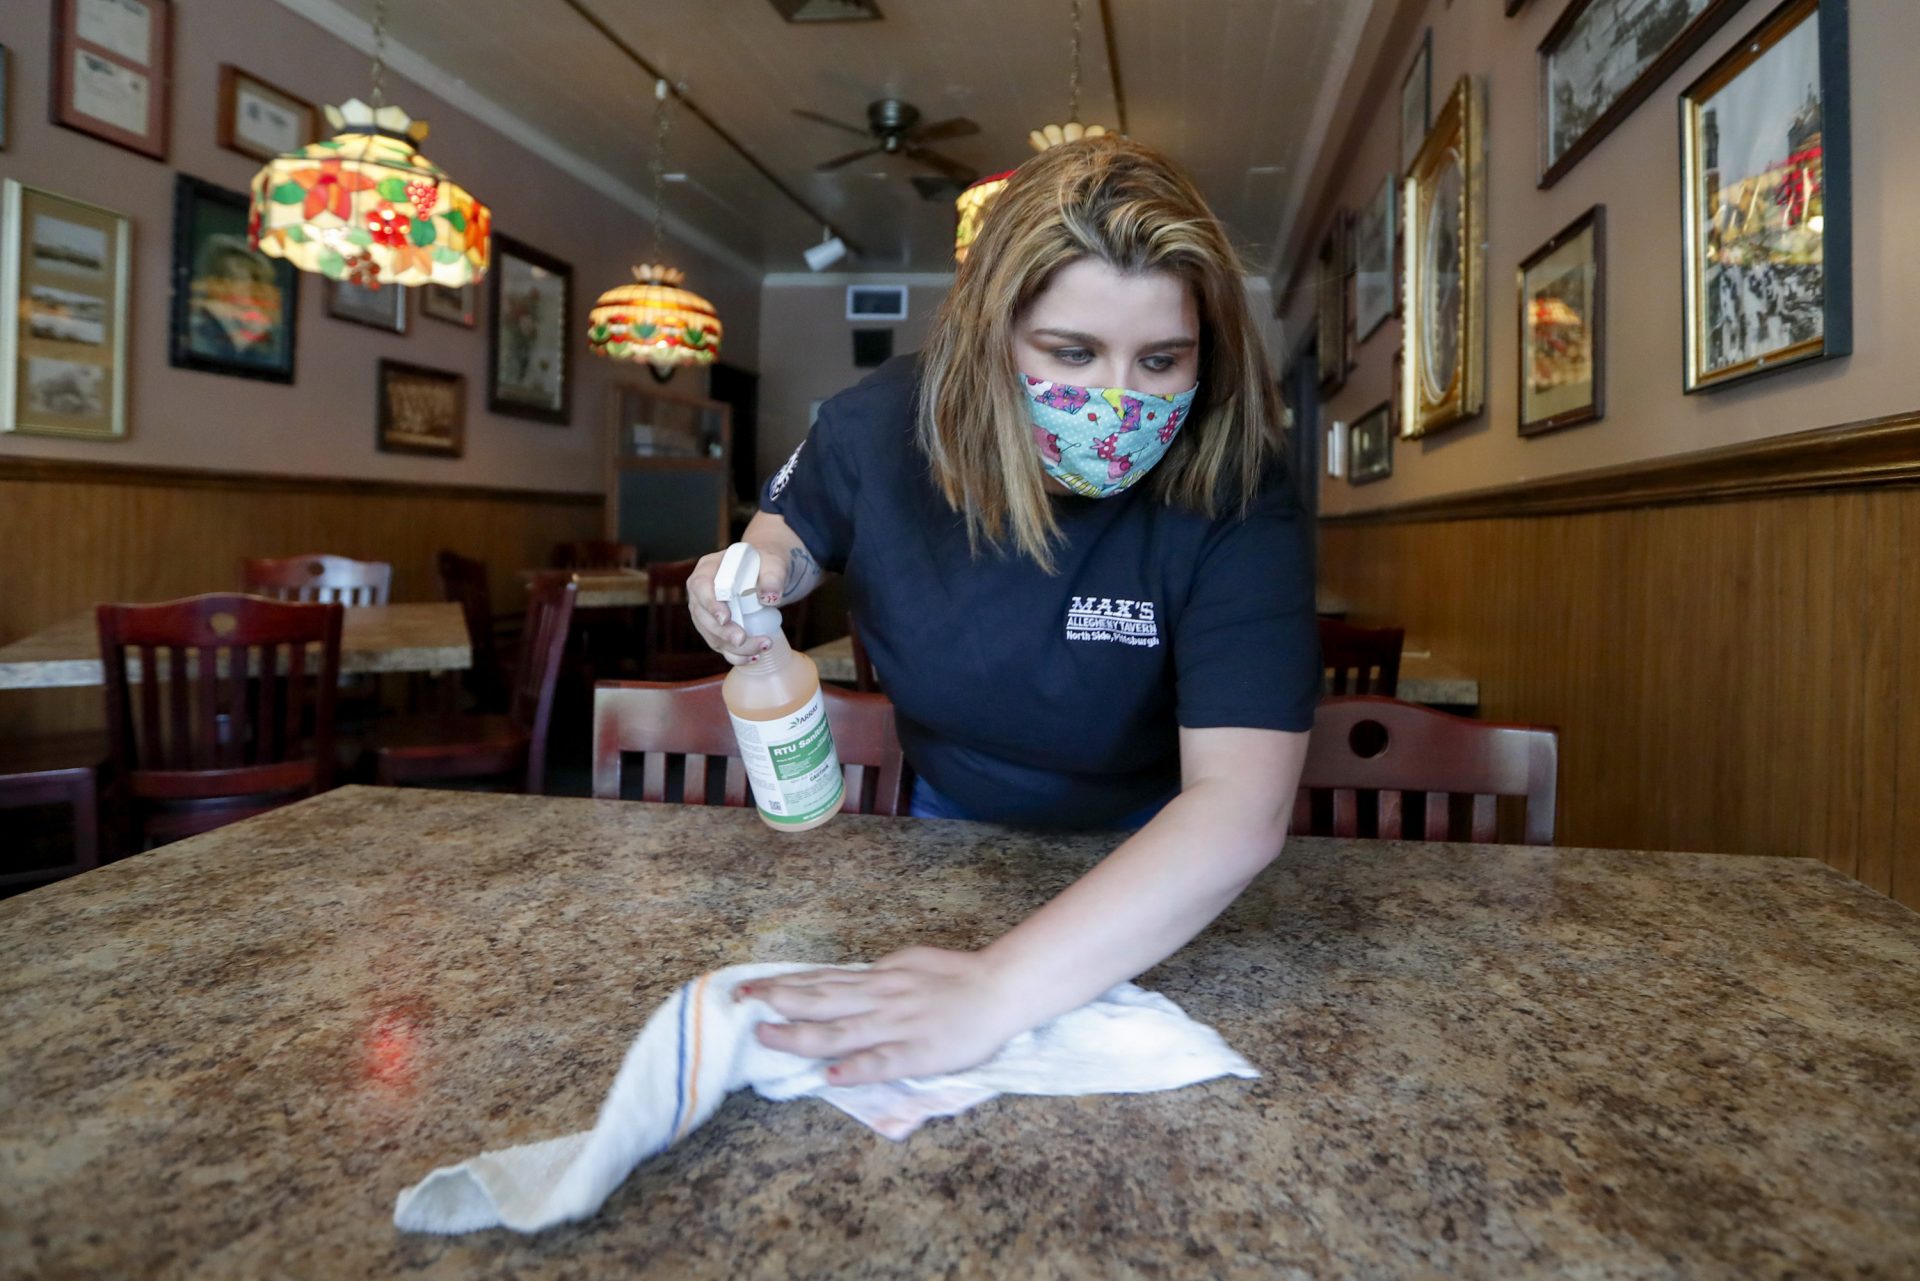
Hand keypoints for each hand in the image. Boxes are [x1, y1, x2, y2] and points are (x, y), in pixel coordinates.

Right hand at [686, 543, 789, 663]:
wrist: (766, 573)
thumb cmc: (766, 563)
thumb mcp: (773, 562)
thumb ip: (773, 575)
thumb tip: (770, 597)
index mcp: (709, 568)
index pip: (700, 586)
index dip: (710, 604)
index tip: (726, 618)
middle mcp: (701, 592)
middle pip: (703, 615)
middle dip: (722, 632)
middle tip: (742, 639)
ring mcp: (705, 612)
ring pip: (711, 635)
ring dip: (733, 648)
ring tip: (761, 647)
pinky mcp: (715, 628)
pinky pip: (720, 645)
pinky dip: (736, 655)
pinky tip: (753, 657)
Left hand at [735, 948, 1030, 1085]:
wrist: (1001, 990)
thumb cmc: (956, 976)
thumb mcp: (909, 963)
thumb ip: (876, 976)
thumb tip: (846, 980)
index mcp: (878, 978)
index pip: (822, 980)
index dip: (784, 983)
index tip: (749, 986)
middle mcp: (880, 999)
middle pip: (820, 1000)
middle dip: (777, 1002)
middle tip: (738, 1003)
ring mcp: (897, 1026)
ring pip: (841, 1031)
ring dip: (800, 1035)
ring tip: (766, 1036)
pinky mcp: (917, 1053)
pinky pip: (882, 1061)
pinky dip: (855, 1068)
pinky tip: (830, 1075)